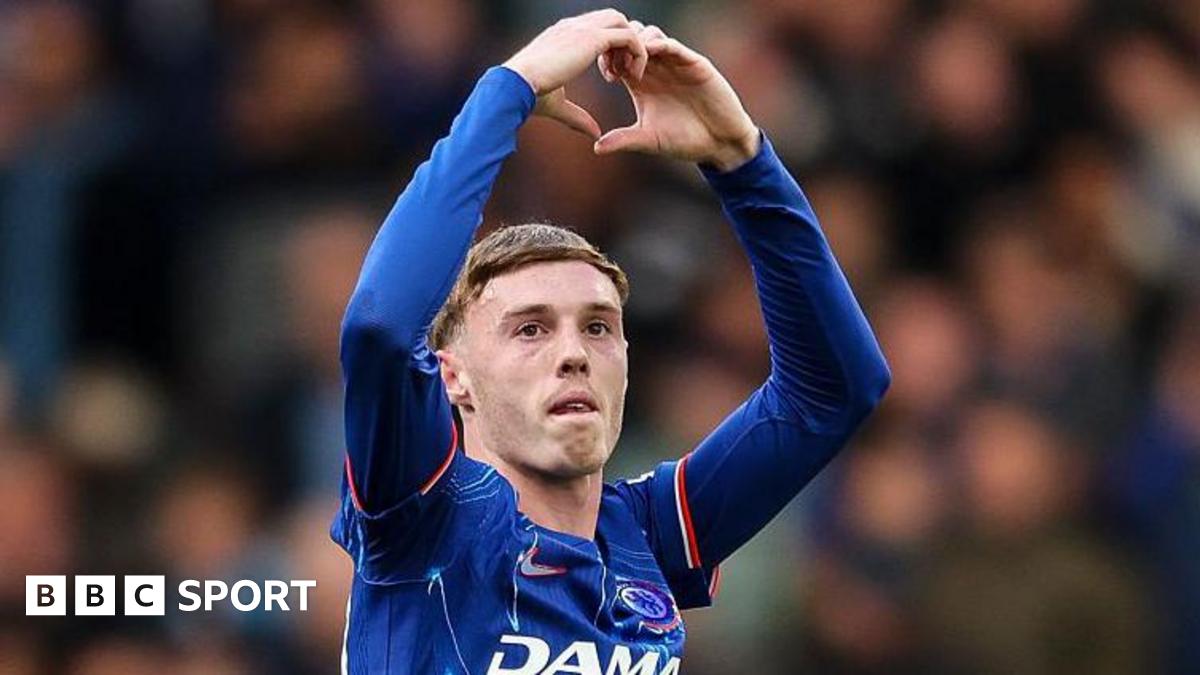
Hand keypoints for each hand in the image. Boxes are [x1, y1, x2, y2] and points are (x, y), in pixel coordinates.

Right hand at [503, 9, 647, 139]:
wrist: (516, 84)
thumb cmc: (528, 95)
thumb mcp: (558, 105)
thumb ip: (577, 116)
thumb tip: (594, 134)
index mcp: (563, 35)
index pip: (595, 27)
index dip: (609, 50)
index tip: (610, 76)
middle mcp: (573, 26)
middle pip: (613, 18)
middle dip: (623, 44)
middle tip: (623, 73)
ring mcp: (583, 28)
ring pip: (624, 23)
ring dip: (632, 48)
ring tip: (629, 75)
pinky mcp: (592, 38)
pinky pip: (629, 36)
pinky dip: (637, 53)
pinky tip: (631, 77)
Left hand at [595, 24, 759, 170]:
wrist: (719, 143)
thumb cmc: (685, 141)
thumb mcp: (649, 140)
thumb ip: (624, 140)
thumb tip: (596, 148)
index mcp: (641, 82)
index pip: (618, 56)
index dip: (609, 58)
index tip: (607, 75)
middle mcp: (657, 69)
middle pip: (631, 39)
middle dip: (621, 46)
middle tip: (618, 65)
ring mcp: (675, 64)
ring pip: (651, 35)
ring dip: (638, 44)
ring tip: (634, 67)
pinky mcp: (693, 64)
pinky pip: (673, 45)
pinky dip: (659, 45)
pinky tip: (650, 56)